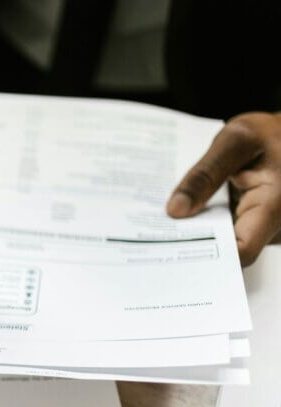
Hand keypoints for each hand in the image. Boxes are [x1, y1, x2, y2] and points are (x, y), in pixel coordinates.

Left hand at [167, 112, 280, 265]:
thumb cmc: (270, 134)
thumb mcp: (235, 141)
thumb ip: (205, 175)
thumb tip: (175, 211)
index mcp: (274, 206)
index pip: (241, 251)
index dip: (207, 256)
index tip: (171, 248)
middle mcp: (274, 225)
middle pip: (229, 250)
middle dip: (193, 244)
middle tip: (154, 237)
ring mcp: (265, 227)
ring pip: (226, 242)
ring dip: (197, 233)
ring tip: (162, 224)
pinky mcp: (255, 223)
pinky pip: (227, 231)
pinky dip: (205, 224)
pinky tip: (183, 214)